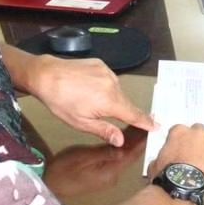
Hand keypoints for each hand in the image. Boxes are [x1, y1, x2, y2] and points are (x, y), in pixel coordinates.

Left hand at [30, 56, 154, 146]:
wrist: (46, 75)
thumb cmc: (60, 102)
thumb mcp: (80, 122)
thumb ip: (104, 130)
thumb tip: (121, 140)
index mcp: (110, 102)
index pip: (134, 114)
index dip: (146, 121)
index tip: (156, 125)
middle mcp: (113, 85)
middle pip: (125, 103)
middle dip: (121, 111)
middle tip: (104, 114)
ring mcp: (108, 72)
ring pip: (117, 91)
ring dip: (110, 98)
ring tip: (89, 100)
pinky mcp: (101, 64)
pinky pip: (109, 79)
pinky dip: (103, 85)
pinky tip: (88, 88)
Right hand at [44, 127, 146, 198]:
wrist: (50, 183)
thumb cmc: (64, 169)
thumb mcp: (83, 157)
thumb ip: (104, 152)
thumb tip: (124, 146)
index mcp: (110, 172)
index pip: (132, 154)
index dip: (142, 139)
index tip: (150, 125)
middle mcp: (113, 175)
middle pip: (131, 154)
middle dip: (139, 138)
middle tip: (148, 120)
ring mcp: (109, 174)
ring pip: (125, 154)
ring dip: (132, 140)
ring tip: (139, 123)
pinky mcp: (103, 171)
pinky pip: (117, 156)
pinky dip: (122, 144)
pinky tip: (125, 133)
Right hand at [148, 123, 203, 199]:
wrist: (182, 189)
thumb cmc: (165, 177)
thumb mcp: (155, 164)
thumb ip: (162, 157)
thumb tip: (162, 161)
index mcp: (179, 132)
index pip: (180, 129)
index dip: (181, 140)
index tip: (180, 148)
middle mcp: (198, 134)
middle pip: (201, 129)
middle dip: (199, 139)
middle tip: (196, 152)